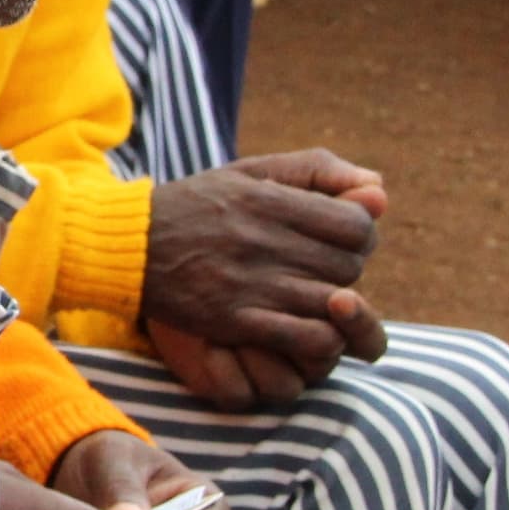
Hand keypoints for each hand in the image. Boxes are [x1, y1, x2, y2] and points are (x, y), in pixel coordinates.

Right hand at [137, 152, 393, 405]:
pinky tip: (301, 326)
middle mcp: (263, 241)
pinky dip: (318, 337)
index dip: (359, 234)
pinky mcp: (235, 320)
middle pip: (348, 267)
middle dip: (345, 270)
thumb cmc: (198, 204)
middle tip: (319, 269)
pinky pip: (306, 338)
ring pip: (332, 305)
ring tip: (310, 298)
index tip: (337, 238)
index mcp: (269, 199)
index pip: (356, 225)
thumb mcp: (253, 171)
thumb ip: (319, 171)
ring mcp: (250, 284)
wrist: (128, 246)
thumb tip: (381, 190)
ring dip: (332, 306)